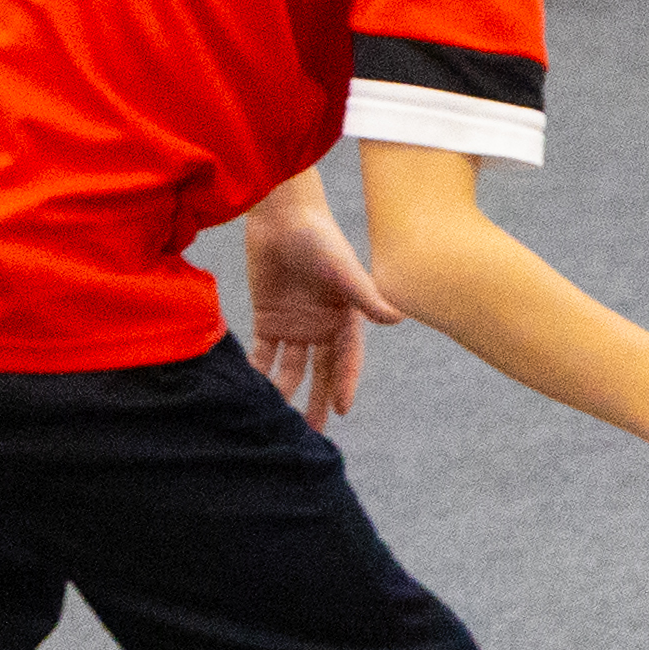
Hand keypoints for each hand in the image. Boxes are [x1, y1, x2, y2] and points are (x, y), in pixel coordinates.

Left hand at [242, 180, 401, 425]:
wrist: (281, 218)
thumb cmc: (320, 239)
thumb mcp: (344, 270)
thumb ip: (366, 297)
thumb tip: (397, 319)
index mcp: (345, 316)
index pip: (347, 357)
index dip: (346, 382)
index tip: (342, 409)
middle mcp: (322, 325)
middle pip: (320, 371)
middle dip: (316, 400)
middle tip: (311, 431)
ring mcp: (294, 324)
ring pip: (290, 367)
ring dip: (284, 391)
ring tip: (275, 417)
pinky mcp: (267, 319)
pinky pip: (262, 353)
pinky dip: (257, 371)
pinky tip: (251, 391)